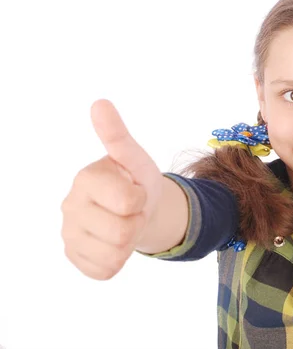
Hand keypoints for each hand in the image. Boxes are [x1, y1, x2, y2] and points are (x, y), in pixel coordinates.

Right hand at [61, 99, 162, 279]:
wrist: (137, 208)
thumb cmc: (136, 180)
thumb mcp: (135, 158)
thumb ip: (117, 135)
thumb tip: (100, 103)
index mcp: (85, 179)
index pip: (129, 201)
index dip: (142, 198)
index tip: (135, 189)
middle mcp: (69, 206)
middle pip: (123, 232)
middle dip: (137, 222)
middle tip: (132, 210)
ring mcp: (69, 233)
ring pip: (115, 255)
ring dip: (130, 241)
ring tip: (124, 223)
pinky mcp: (74, 256)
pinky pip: (105, 271)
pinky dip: (119, 260)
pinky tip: (113, 241)